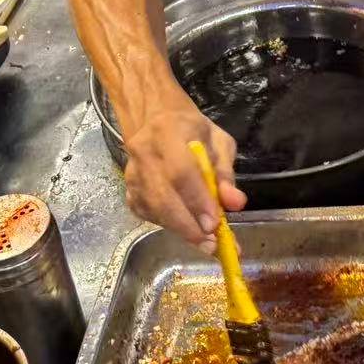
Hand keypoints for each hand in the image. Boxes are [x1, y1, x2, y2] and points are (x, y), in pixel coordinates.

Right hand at [120, 93, 247, 248]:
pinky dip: (168, 226)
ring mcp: (132, 173)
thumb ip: (226, 173)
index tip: (214, 223)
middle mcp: (143, 152)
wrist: (156, 120)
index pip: (180, 171)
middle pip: (162, 197)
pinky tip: (185, 227)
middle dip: (188, 226)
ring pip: (154, 210)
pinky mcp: (128, 190)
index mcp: (167, 132)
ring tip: (205, 243)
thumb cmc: (192, 130)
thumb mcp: (218, 142)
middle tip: (212, 244)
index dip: (197, 200)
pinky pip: (147, 214)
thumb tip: (235, 203)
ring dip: (180, 230)